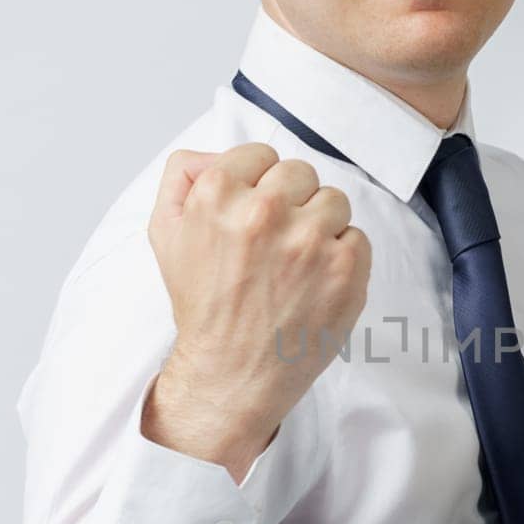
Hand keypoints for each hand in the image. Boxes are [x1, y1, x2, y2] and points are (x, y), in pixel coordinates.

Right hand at [144, 143, 371, 469]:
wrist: (232, 372)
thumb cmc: (203, 305)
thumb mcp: (166, 233)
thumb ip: (183, 177)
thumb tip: (216, 151)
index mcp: (217, 194)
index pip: (260, 154)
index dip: (258, 185)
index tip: (253, 216)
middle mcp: (264, 211)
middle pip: (300, 172)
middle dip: (290, 203)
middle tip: (275, 243)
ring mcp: (310, 239)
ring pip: (333, 200)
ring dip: (320, 227)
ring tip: (296, 264)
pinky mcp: (346, 267)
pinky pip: (356, 236)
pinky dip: (342, 257)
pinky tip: (315, 283)